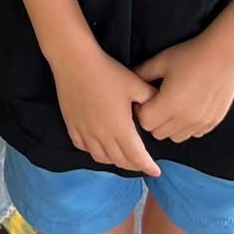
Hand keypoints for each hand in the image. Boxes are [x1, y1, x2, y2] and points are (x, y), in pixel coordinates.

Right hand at [54, 43, 160, 175]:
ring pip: (101, 157)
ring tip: (122, 157)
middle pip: (120, 160)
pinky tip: (99, 146)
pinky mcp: (72, 126)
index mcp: (120, 128)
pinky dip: (95, 152)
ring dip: (115, 161)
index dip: (148, 166)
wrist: (75, 61)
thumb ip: (151, 98)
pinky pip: (84, 148)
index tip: (156, 172)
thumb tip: (161, 108)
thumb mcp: (135, 84)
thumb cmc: (108, 72)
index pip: (137, 157)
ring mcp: (85, 132)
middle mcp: (102, 136)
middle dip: (134, 165)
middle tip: (142, 164)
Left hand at [136, 31, 233, 141]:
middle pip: (158, 133)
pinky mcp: (212, 123)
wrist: (225, 56)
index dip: (141, 110)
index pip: (145, 122)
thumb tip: (127, 79)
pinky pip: (192, 134)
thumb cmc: (191, 55)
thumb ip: (142, 73)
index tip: (144, 99)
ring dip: (169, 126)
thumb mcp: (162, 61)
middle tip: (157, 102)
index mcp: (170, 104)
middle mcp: (185, 119)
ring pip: (175, 137)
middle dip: (153, 120)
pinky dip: (186, 126)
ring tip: (172, 107)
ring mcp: (200, 123)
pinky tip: (188, 108)